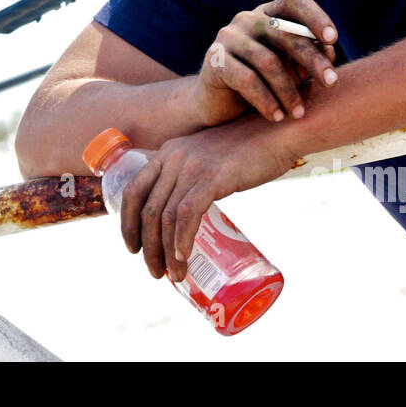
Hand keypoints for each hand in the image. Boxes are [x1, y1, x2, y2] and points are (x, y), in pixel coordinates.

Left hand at [117, 121, 296, 282]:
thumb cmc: (248, 150)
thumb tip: (188, 216)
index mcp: (168, 152)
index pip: (133, 191)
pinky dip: (182, 239)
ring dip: (166, 251)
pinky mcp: (212, 177)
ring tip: (175, 275)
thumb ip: (194, 178)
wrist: (277, 132)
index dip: (128, 223)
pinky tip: (183, 257)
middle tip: (156, 272)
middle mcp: (173, 157)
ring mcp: (192, 166)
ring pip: (166, 216)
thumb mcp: (208, 158)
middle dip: (147, 247)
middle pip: (147, 209)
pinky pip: (188, 213)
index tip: (133, 248)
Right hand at [192, 0, 337, 126]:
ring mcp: (228, 37)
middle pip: (285, 32)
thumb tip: (329, 51)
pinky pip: (247, 79)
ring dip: (288, 91)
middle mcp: (247, 19)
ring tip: (298, 113)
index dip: (315, 16)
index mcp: (268, 15)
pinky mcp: (215, 59)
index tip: (332, 39)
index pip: (293, 2)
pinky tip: (276, 117)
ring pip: (268, 61)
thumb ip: (309, 59)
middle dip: (312, 58)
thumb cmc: (263, 84)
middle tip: (331, 82)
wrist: (219, 106)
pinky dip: (266, 101)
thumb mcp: (291, 71)